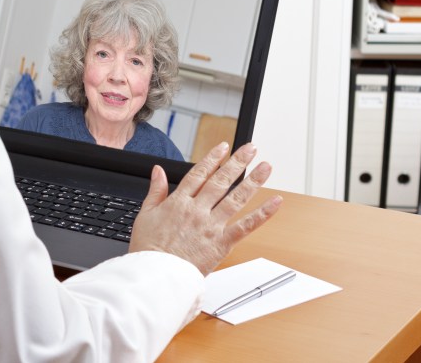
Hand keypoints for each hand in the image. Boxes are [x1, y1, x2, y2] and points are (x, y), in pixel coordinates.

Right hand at [129, 142, 281, 275]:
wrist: (157, 274)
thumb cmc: (149, 248)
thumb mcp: (145, 214)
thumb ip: (155, 190)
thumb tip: (158, 170)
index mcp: (178, 202)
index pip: (199, 174)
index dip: (213, 158)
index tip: (224, 147)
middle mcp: (197, 210)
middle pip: (221, 181)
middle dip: (237, 162)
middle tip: (251, 149)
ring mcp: (211, 225)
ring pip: (236, 198)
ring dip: (253, 181)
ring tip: (266, 167)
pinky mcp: (221, 242)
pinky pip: (246, 226)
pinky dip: (262, 214)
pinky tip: (275, 202)